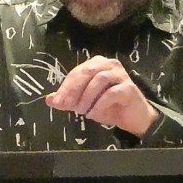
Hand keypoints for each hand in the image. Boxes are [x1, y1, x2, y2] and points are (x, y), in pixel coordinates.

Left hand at [45, 55, 159, 136]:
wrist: (133, 118)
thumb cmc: (108, 106)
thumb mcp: (84, 104)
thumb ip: (68, 100)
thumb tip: (49, 100)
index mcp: (97, 64)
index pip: (77, 72)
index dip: (66, 86)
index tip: (58, 102)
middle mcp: (109, 65)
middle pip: (87, 72)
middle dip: (74, 89)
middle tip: (67, 106)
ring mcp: (121, 75)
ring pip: (99, 80)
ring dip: (87, 97)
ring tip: (82, 111)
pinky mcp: (129, 88)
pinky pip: (111, 93)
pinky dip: (99, 105)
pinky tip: (94, 114)